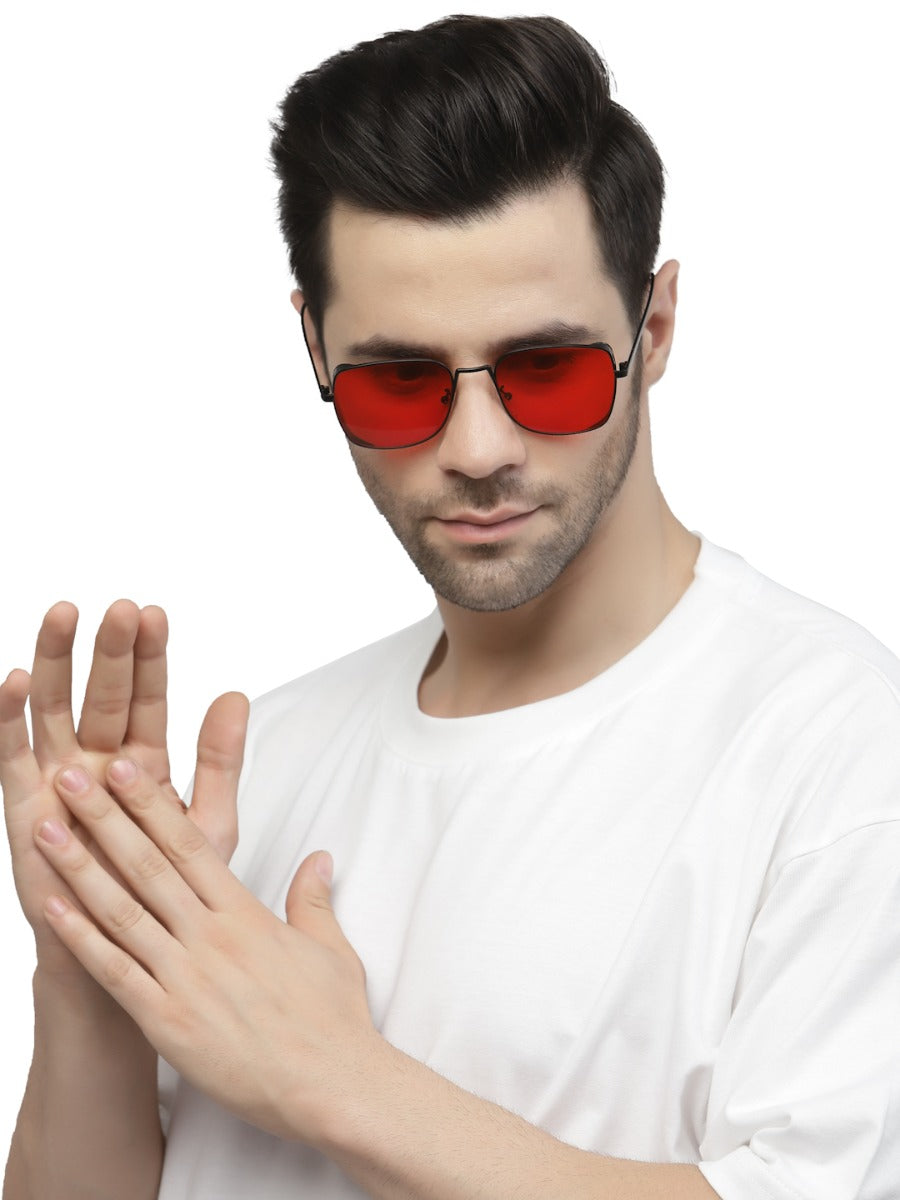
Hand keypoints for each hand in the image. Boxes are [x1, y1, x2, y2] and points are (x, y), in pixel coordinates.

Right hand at [1, 600, 247, 983]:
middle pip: (100, 695)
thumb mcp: (206, 821)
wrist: (127, 953)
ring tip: (62, 616)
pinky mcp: (26, 808)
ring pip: (54, 711)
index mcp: (143, 761)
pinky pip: (13, 758)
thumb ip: (219, 759)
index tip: (154, 614)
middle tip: (118, 608)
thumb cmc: (168, 889)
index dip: (149, 659)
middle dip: (109, 651)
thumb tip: (236, 694)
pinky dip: (9, 720)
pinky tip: (11, 681)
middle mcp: (97, 761)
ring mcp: (58, 781)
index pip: (146, 697)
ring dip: (55, 664)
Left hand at [32, 757, 378, 1142]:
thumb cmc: (334, 1020)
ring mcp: (187, 978)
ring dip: (79, 868)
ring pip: (123, 911)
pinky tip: (52, 913)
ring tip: (46, 831)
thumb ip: (313, 898)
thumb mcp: (331, 948)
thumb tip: (318, 859)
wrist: (333, 1084)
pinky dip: (81, 941)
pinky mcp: (168, 1022)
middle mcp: (212, 937)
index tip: (125, 769)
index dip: (154, 803)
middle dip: (105, 817)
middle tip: (72, 778)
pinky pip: (116, 974)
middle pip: (149, 864)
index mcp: (246, 913)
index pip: (191, 844)